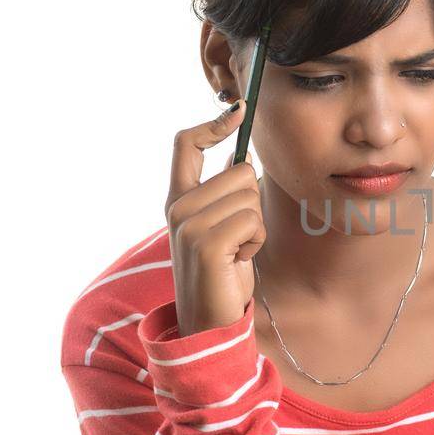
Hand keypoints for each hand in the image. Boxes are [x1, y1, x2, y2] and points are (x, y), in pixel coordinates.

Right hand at [164, 99, 265, 335]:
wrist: (210, 324)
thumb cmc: (222, 274)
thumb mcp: (220, 227)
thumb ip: (222, 194)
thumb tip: (239, 158)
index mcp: (178, 199)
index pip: (185, 144)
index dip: (214, 124)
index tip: (240, 110)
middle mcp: (177, 207)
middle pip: (241, 170)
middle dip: (253, 202)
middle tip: (238, 237)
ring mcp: (187, 224)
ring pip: (250, 195)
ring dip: (256, 226)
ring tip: (236, 251)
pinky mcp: (205, 242)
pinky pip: (253, 220)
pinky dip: (256, 241)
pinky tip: (238, 260)